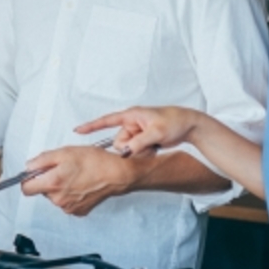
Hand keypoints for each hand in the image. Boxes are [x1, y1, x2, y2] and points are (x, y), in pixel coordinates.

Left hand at [20, 145, 152, 216]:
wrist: (116, 174)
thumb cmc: (94, 161)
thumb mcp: (64, 152)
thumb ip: (42, 160)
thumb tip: (29, 166)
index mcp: (53, 183)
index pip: (26, 189)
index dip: (28, 179)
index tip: (34, 174)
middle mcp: (59, 199)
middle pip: (42, 191)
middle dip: (48, 180)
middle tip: (63, 168)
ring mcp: (69, 207)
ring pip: (55, 196)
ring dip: (60, 186)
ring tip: (75, 175)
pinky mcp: (79, 211)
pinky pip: (67, 202)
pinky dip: (70, 194)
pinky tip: (81, 184)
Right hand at [75, 106, 203, 156]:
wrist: (190, 125)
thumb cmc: (175, 121)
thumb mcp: (157, 132)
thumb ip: (139, 143)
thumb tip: (126, 151)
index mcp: (132, 115)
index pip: (106, 120)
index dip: (91, 126)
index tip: (77, 130)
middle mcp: (132, 123)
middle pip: (119, 142)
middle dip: (131, 147)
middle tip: (148, 144)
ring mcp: (138, 132)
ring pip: (128, 148)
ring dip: (140, 151)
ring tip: (155, 145)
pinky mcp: (143, 140)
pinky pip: (136, 151)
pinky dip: (144, 152)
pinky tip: (155, 147)